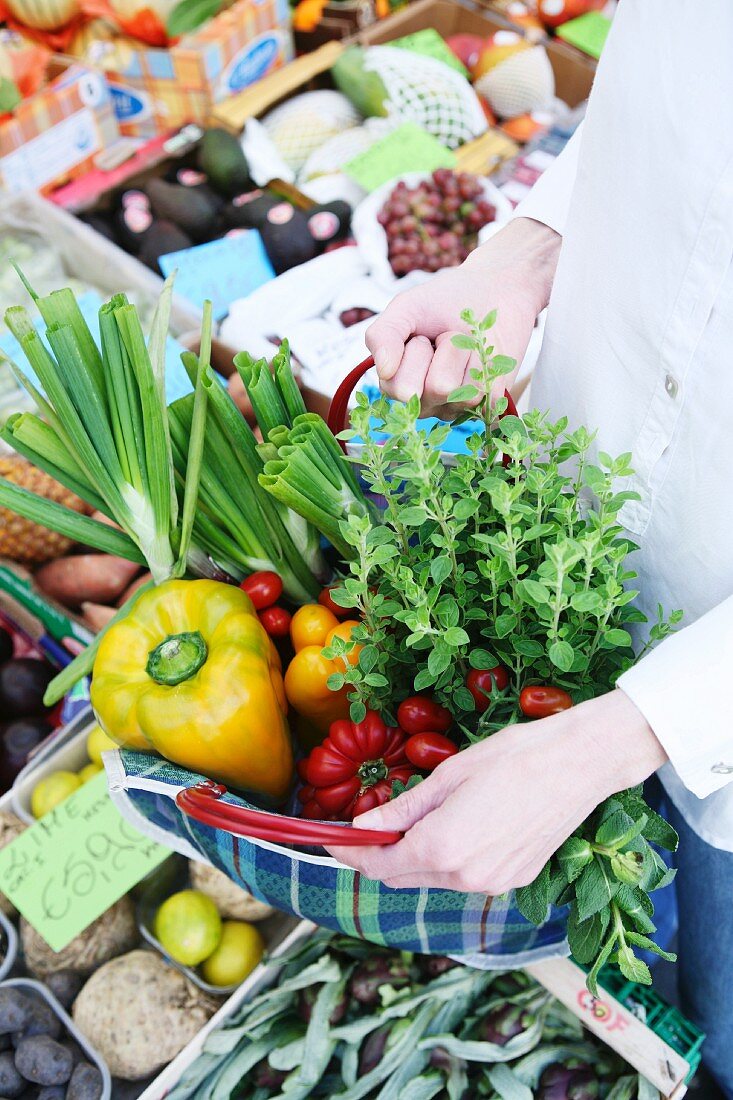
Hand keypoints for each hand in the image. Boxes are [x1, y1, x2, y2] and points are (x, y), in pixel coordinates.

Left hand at [326, 690, 667, 893]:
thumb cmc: (514, 757)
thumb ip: (403, 808)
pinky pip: (465, 877)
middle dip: (378, 855)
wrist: (578, 764)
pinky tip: (457, 827)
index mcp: (441, 847)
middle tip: (367, 826)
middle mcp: (463, 876)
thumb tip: (362, 824)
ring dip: (414, 857)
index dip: (350, 852)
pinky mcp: (513, 880)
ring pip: (432, 879)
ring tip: (414, 819)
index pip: (378, 863)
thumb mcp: (449, 775)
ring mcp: (491, 883)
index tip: (332, 839)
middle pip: (401, 876)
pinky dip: (448, 860)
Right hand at [365, 218, 560, 419]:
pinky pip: (488, 392)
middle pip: (435, 390)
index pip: (402, 387)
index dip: (416, 353)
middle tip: (444, 339)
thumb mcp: (405, 308)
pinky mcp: (487, 404)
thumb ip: (383, 335)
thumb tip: (384, 370)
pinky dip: (488, 363)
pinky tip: (484, 356)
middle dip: (444, 352)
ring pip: (463, 390)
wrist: (493, 291)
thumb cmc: (445, 301)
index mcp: (398, 382)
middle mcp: (425, 401)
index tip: (422, 335)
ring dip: (467, 354)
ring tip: (466, 345)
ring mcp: (456, 406)